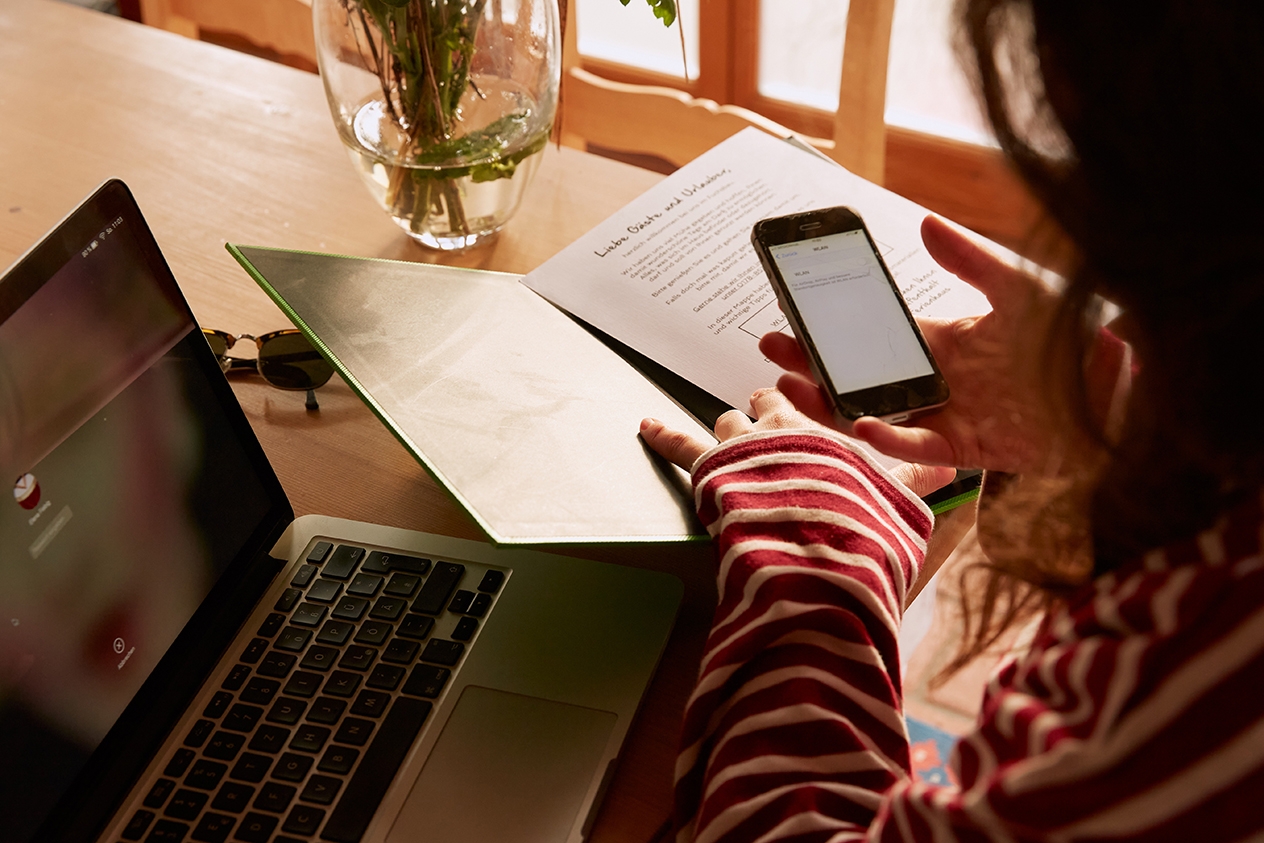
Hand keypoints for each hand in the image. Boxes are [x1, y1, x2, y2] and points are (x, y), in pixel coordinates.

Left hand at [639, 387, 954, 497]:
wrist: (810, 550)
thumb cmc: (855, 523)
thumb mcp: (898, 500)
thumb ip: (919, 478)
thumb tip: (952, 465)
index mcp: (822, 431)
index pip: (809, 406)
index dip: (802, 407)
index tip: (797, 405)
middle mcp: (780, 429)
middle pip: (765, 406)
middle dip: (763, 408)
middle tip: (762, 411)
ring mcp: (740, 447)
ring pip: (728, 425)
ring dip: (729, 432)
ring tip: (728, 439)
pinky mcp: (708, 469)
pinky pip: (680, 445)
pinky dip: (662, 436)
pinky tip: (645, 426)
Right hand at [762, 215, 1067, 475]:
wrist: (1119, 391)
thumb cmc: (1073, 336)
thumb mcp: (1017, 286)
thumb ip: (970, 259)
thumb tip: (925, 224)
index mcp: (943, 343)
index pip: (873, 337)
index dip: (832, 328)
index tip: (794, 311)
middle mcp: (937, 381)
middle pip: (859, 377)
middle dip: (812, 364)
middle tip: (771, 347)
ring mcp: (947, 416)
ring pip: (872, 414)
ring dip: (829, 402)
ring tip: (788, 384)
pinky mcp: (967, 448)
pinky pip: (916, 446)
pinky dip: (886, 437)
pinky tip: (860, 420)